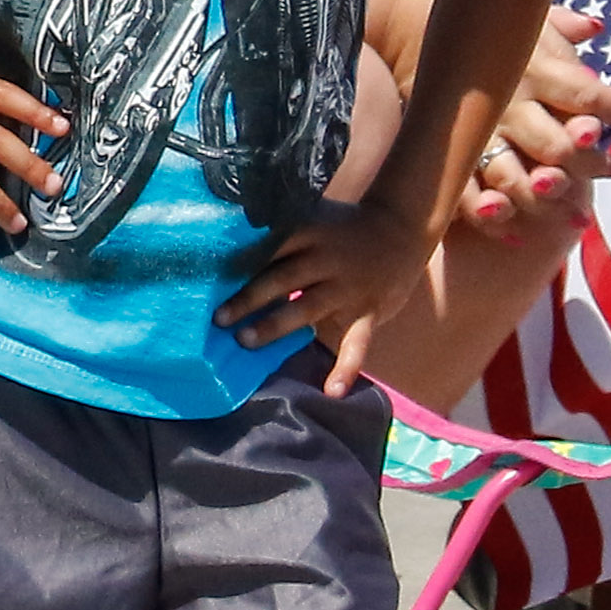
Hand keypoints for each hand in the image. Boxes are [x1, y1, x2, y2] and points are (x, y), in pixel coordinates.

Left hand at [215, 196, 435, 390]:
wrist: (401, 228)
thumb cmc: (343, 228)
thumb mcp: (312, 218)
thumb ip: (279, 235)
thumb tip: (226, 252)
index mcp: (307, 232)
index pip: (268, 247)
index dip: (240, 264)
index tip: (208, 280)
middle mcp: (325, 259)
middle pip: (282, 277)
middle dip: (249, 298)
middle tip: (218, 319)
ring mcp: (348, 287)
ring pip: (307, 308)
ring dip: (275, 325)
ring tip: (246, 341)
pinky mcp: (368, 311)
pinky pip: (356, 343)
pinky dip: (346, 368)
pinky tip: (332, 391)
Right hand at [457, 5, 610, 234]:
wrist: (407, 28)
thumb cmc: (479, 27)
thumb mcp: (520, 21)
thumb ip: (560, 27)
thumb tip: (595, 27)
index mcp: (532, 69)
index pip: (583, 94)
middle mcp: (509, 104)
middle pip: (557, 145)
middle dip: (588, 164)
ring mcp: (478, 133)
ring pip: (516, 177)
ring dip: (548, 200)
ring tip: (579, 219)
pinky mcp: (449, 154)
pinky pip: (468, 194)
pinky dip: (492, 217)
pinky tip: (516, 235)